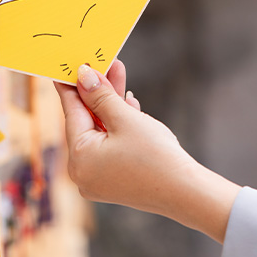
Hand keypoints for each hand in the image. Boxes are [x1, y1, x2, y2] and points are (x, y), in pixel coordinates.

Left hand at [54, 63, 241, 243]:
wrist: (187, 193)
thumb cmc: (156, 156)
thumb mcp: (124, 118)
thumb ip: (100, 95)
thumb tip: (83, 76)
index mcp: (78, 158)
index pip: (71, 111)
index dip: (72, 84)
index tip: (68, 65)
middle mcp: (81, 171)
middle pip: (86, 120)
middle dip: (98, 91)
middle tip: (103, 63)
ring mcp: (96, 178)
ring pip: (99, 131)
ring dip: (110, 104)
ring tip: (119, 73)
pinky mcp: (112, 180)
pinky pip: (108, 145)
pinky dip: (117, 125)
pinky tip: (129, 103)